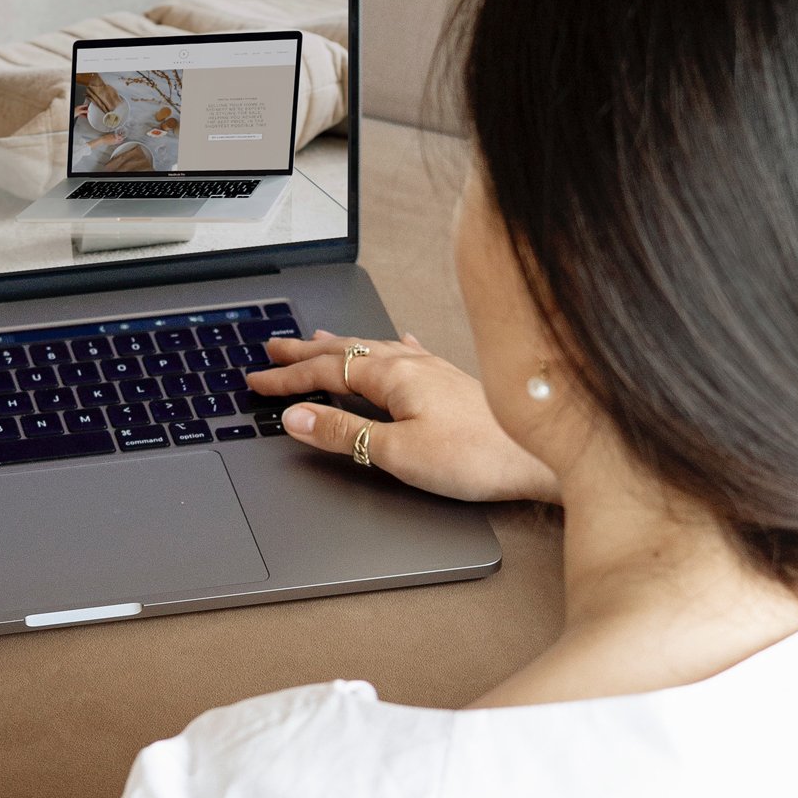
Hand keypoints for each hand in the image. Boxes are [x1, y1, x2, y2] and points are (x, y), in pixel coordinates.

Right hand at [249, 330, 559, 504]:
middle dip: (305, 352)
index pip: (326, 372)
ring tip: (319, 339)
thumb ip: (344, 433)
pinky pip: (411, 354)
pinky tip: (400, 344)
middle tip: (272, 348)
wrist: (539, 457)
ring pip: (376, 349)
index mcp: (394, 376)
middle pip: (347, 352)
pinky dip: (391, 348)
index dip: (288, 377)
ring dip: (342, 346)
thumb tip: (297, 417)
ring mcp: (436, 370)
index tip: (258, 380)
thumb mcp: (397, 452)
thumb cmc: (478, 456)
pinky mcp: (455, 383)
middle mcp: (414, 364)